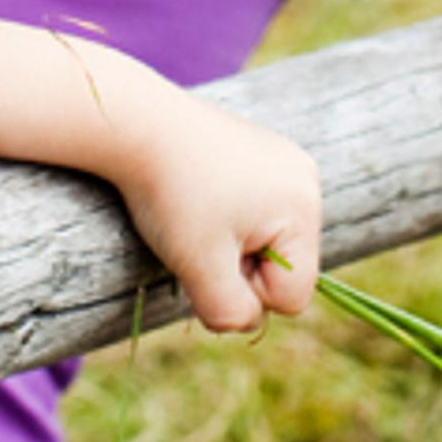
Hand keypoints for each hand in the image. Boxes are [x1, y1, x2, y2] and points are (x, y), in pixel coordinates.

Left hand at [0, 25, 323, 332]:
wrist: (136, 123)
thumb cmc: (171, 197)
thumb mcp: (200, 268)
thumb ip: (231, 312)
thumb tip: (248, 319)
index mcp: (304, 208)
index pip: (293, 296)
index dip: (247, 294)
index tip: (208, 258)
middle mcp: (306, 179)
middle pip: (284, 267)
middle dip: (240, 267)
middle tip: (196, 235)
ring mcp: (284, 159)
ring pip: (267, 240)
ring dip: (230, 244)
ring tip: (194, 213)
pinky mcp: (259, 149)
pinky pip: (254, 210)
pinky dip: (225, 216)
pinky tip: (195, 193)